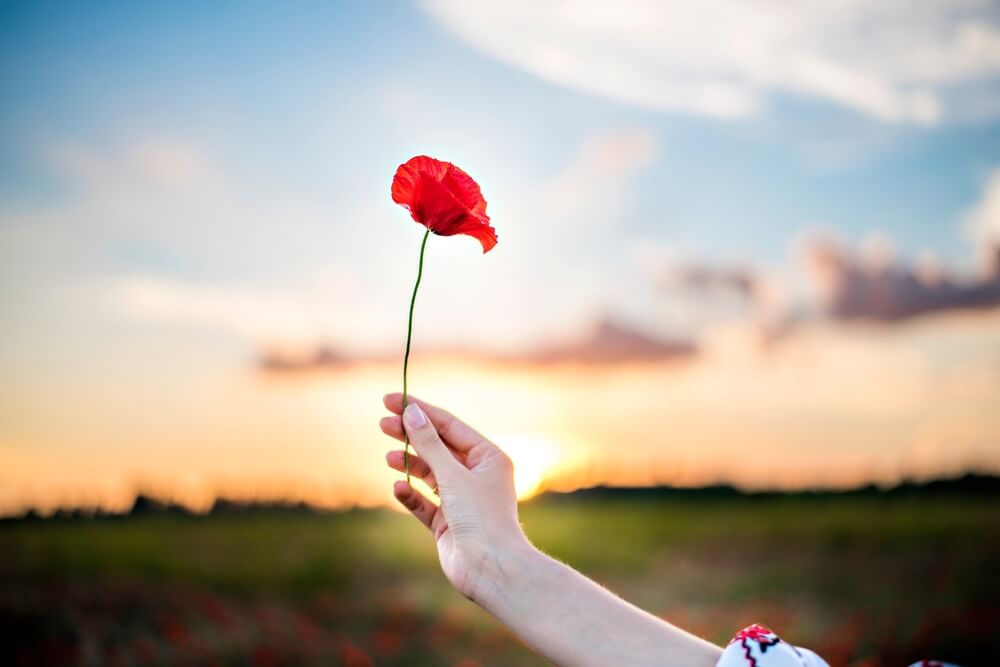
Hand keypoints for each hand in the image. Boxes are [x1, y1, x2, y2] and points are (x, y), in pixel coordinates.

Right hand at [380, 393, 533, 604]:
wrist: (490, 569)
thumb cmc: (481, 518)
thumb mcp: (452, 475)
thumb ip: (429, 444)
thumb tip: (411, 413)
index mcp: (488, 458)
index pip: (449, 426)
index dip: (420, 412)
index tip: (392, 400)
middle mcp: (477, 476)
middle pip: (438, 448)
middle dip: (411, 436)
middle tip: (383, 423)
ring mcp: (462, 500)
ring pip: (430, 474)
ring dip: (410, 464)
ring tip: (389, 457)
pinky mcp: (448, 523)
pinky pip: (425, 502)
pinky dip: (411, 494)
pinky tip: (398, 488)